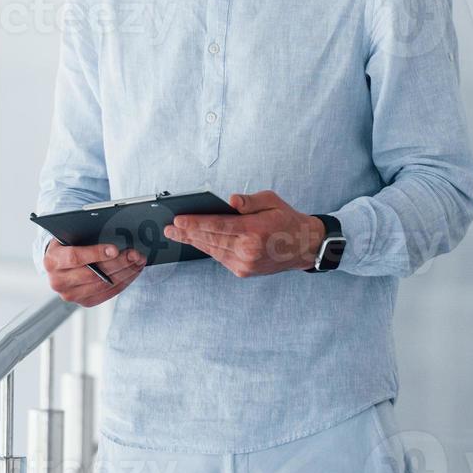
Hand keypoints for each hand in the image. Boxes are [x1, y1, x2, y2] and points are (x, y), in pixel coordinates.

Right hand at [44, 241, 144, 306]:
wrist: (60, 263)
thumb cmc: (68, 244)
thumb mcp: (70, 235)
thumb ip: (84, 234)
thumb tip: (112, 230)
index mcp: (52, 260)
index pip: (74, 258)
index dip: (96, 253)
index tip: (115, 249)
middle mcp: (58, 281)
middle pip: (93, 274)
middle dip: (118, 263)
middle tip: (134, 254)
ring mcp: (71, 294)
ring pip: (103, 285)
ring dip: (125, 272)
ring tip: (138, 261)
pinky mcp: (84, 302)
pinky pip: (108, 294)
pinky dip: (123, 281)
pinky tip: (133, 271)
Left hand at [163, 190, 325, 277]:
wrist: (303, 246)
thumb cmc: (286, 219)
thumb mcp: (271, 201)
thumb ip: (249, 201)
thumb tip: (229, 201)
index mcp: (255, 230)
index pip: (219, 225)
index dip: (196, 223)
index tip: (178, 220)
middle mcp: (249, 250)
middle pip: (211, 239)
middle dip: (188, 233)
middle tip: (169, 228)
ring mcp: (245, 264)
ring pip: (213, 250)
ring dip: (194, 241)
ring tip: (177, 234)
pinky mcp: (243, 271)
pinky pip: (220, 257)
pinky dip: (208, 248)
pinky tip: (197, 240)